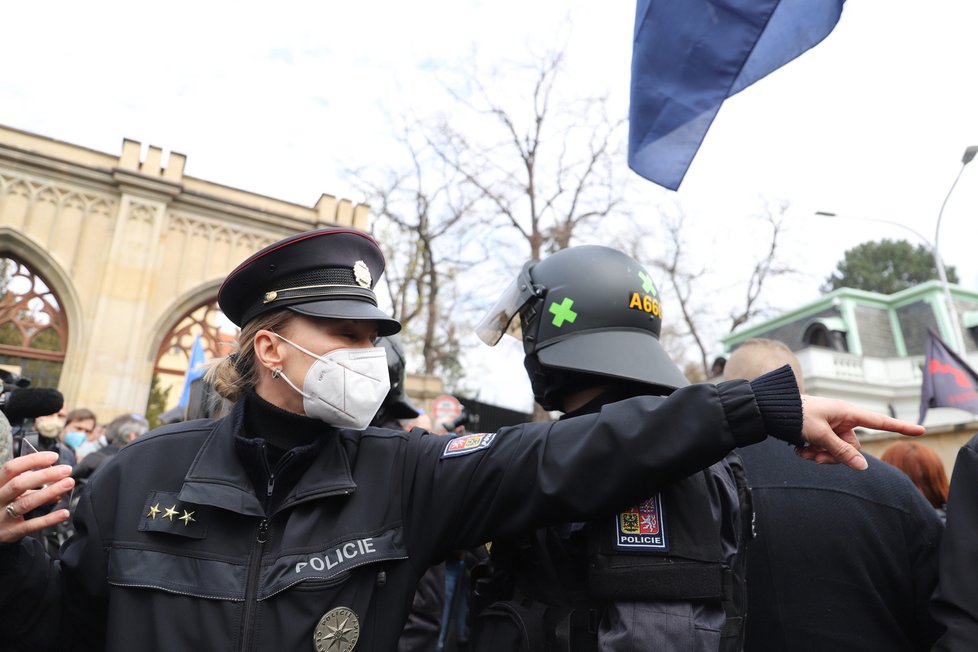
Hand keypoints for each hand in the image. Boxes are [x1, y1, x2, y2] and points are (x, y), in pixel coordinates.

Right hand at [0, 451, 73, 543]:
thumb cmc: (3, 505)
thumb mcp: (11, 492)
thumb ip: (31, 487)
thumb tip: (58, 481)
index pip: (12, 468)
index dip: (32, 460)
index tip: (53, 457)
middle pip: (20, 483)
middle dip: (45, 475)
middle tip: (66, 470)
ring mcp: (2, 516)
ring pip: (27, 502)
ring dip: (50, 492)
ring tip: (68, 484)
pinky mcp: (11, 532)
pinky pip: (32, 525)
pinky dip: (49, 519)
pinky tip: (64, 513)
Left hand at [798, 395, 924, 470]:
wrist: (771, 409)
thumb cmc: (795, 414)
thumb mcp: (819, 434)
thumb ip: (841, 451)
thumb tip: (863, 466)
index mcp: (847, 412)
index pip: (880, 422)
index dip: (900, 427)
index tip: (921, 430)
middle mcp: (842, 420)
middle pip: (853, 448)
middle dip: (835, 456)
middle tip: (814, 455)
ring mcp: (832, 427)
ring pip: (837, 452)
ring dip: (821, 456)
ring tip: (802, 451)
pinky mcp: (821, 433)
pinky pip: (826, 450)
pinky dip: (813, 452)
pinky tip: (798, 449)